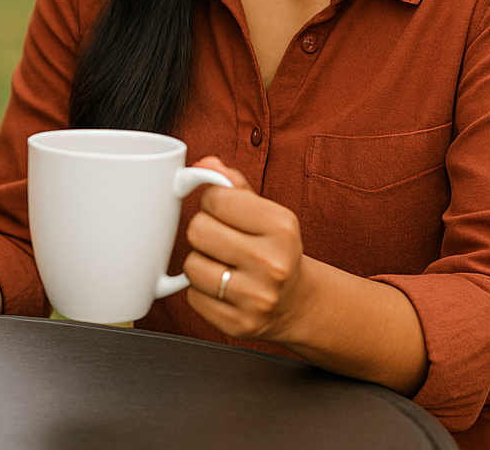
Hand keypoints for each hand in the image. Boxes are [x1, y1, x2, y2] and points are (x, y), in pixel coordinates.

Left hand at [182, 156, 308, 343]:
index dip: (212, 202)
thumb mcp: (265, 211)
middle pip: (198, 230)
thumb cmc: (275, 249)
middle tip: (223, 240)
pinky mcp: (238, 324)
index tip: (224, 211)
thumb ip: (232, 185)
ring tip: (224, 265)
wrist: (298, 302)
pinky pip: (192, 297)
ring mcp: (256, 298)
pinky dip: (201, 291)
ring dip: (200, 262)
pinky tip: (224, 288)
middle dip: (204, 231)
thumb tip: (204, 164)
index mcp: (282, 227)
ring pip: (191, 265)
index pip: (216, 198)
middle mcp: (273, 264)